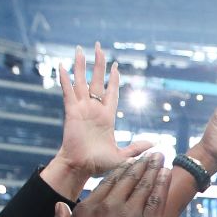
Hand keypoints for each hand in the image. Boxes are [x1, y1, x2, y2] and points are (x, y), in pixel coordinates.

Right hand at [41, 154, 170, 216]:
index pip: (108, 183)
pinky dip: (162, 184)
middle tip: (152, 154)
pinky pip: (157, 201)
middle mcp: (107, 207)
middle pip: (128, 179)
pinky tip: (167, 174)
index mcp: (86, 209)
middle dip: (141, 164)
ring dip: (154, 169)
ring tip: (162, 158)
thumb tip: (59, 206)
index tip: (131, 163)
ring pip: (144, 186)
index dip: (121, 171)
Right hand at [48, 43, 153, 187]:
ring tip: (80, 49)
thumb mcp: (122, 156)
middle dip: (98, 64)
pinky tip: (62, 66)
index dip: (113, 79)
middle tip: (98, 47)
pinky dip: (65, 79)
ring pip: (81, 82)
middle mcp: (93, 109)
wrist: (81, 169)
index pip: (110, 92)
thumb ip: (136, 148)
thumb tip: (154, 145)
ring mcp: (81, 109)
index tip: (115, 66)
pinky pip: (68, 92)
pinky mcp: (71, 112)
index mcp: (106, 117)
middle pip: (96, 81)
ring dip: (80, 65)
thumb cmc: (99, 165)